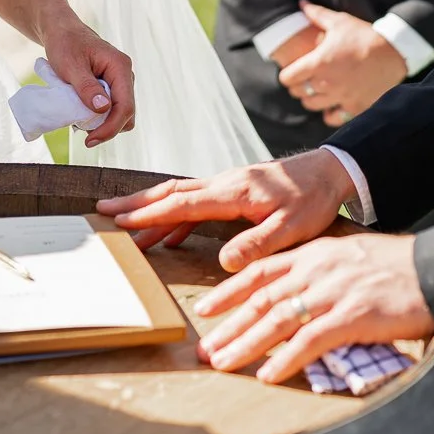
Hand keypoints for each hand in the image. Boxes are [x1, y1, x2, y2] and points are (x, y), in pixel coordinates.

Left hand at [41, 19, 135, 145]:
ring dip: (102, 123)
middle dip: (107, 128)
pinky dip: (98, 117)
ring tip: (78, 120)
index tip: (90, 140)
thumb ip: (87, 87)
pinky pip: (112, 109)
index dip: (110, 128)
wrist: (62, 32)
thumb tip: (103, 109)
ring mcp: (120, 82)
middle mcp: (125, 75)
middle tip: (81, 132)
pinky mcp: (112, 87)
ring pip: (120, 114)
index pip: (125, 106)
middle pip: (127, 114)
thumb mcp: (71, 66)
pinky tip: (81, 114)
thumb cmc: (65, 44)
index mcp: (120, 67)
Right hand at [97, 149, 354, 263]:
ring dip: (151, 208)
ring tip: (124, 224)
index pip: (182, 204)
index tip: (119, 221)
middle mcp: (224, 184)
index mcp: (233, 192)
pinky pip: (196, 202)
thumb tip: (225, 263)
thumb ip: (258, 244)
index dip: (149, 214)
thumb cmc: (314, 199)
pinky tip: (168, 234)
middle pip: (171, 193)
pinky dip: (175, 215)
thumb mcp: (293, 228)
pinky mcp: (234, 191)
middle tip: (102, 211)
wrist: (331, 171)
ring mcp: (227, 186)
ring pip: (180, 195)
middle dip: (135, 204)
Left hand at [195, 232, 433, 383]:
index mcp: (313, 253)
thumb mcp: (349, 255)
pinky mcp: (350, 316)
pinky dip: (285, 359)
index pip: (260, 271)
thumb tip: (297, 291)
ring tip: (224, 363)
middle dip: (229, 325)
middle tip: (206, 349)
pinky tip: (268, 374)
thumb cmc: (396, 267)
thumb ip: (321, 270)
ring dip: (246, 345)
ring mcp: (331, 292)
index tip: (206, 308)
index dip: (229, 290)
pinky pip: (309, 341)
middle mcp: (316, 270)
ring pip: (277, 320)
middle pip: (261, 299)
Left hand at [276, 1, 406, 125]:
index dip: (287, 74)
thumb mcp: (340, 21)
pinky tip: (332, 106)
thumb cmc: (364, 36)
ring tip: (316, 92)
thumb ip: (317, 14)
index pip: (288, 78)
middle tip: (304, 80)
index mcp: (318, 63)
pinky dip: (330, 114)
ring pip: (313, 106)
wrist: (394, 52)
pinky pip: (334, 118)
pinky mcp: (355, 107)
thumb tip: (302, 3)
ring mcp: (341, 97)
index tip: (291, 71)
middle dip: (298, 86)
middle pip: (299, 93)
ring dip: (311, 99)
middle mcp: (326, 83)